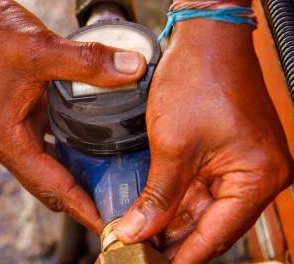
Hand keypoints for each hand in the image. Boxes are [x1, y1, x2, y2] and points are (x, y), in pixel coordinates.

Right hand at [0, 0, 146, 232]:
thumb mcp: (40, 50)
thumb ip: (87, 62)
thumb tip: (131, 71)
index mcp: (9, 141)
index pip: (52, 188)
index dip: (82, 209)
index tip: (109, 225)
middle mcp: (11, 142)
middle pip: (52, 184)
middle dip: (84, 198)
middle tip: (119, 202)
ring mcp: (15, 129)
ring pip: (52, 164)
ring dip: (79, 173)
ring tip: (113, 177)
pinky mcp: (22, 113)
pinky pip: (50, 141)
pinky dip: (72, 147)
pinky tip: (95, 139)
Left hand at [115, 19, 292, 262]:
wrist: (205, 39)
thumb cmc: (199, 80)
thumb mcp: (173, 147)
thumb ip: (158, 196)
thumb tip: (138, 232)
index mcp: (258, 178)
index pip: (217, 236)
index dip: (183, 257)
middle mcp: (257, 176)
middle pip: (210, 225)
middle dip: (172, 238)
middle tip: (137, 250)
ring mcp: (241, 165)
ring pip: (202, 208)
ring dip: (171, 220)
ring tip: (139, 233)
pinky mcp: (224, 154)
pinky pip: (199, 187)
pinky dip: (176, 200)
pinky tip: (152, 210)